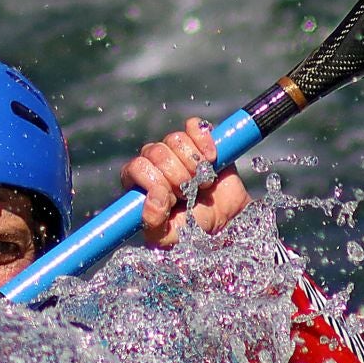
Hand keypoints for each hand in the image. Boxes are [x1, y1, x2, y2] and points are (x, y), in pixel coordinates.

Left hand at [120, 116, 251, 248]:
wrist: (227, 221)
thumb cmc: (193, 230)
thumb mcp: (168, 236)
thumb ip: (153, 222)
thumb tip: (154, 198)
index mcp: (139, 182)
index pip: (136, 167)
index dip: (156, 182)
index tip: (173, 199)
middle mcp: (153, 161)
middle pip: (156, 152)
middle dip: (178, 177)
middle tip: (189, 193)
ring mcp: (176, 149)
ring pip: (175, 139)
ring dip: (194, 165)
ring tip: (202, 183)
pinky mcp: (199, 139)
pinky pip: (195, 126)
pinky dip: (205, 142)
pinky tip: (212, 160)